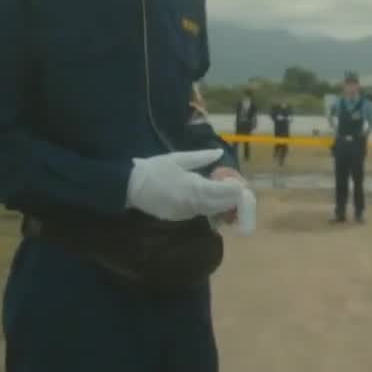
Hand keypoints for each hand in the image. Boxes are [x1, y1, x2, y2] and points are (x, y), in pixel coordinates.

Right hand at [127, 149, 244, 221]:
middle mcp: (191, 203)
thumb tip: (219, 152)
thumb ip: (201, 157)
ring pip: (209, 211)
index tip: (242, 185)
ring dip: (221, 206)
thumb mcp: (178, 158)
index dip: (233, 190)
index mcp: (192, 186)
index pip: (220, 192)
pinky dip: (208, 209)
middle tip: (240, 192)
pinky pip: (198, 214)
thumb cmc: (154, 168)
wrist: (130, 185)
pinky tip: (212, 202)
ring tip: (229, 197)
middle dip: (231, 200)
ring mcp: (184, 213)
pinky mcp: (177, 218)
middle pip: (218, 205)